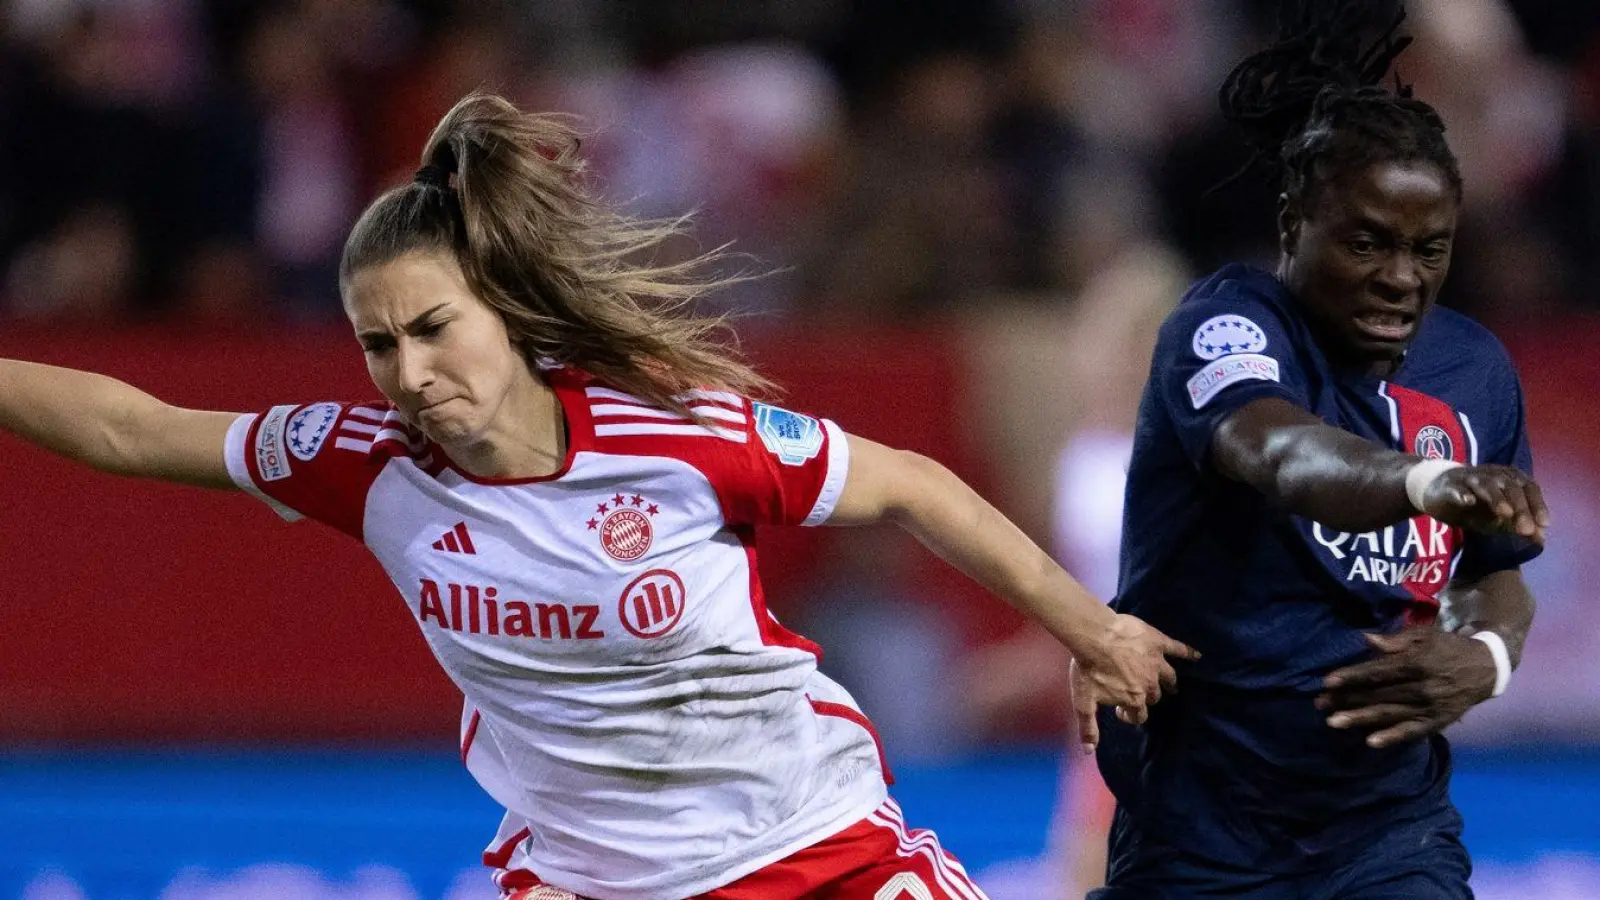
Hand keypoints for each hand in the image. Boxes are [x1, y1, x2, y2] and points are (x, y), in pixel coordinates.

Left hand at [1070, 614, 1198, 752]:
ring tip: (1170, 685)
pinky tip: (1197, 656)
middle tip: (1137, 691)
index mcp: (1134, 699)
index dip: (1129, 715)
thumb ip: (1088, 727)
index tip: (1119, 710)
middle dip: (1147, 697)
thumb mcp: (1083, 701)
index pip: (1139, 715)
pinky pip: (1178, 649)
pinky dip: (1188, 653)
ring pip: (1169, 677)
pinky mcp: (1159, 643)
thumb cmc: (1088, 668)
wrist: (1094, 635)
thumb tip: (1089, 751)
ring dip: (1169, 682)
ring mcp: (1157, 663)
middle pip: (1154, 695)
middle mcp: (1150, 684)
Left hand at [1317, 629, 1496, 747]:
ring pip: (1389, 714)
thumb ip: (1395, 640)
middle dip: (1347, 699)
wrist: (1486, 667)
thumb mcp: (1424, 635)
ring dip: (1360, 719)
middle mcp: (1422, 687)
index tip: (1327, 681)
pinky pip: (1412, 731)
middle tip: (1320, 704)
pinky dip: (1392, 737)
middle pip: (1378, 694)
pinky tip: (1371, 742)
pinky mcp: (1438, 721)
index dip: (1352, 676)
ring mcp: (1430, 706)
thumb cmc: (1447, 647)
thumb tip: (1366, 640)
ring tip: (1333, 722)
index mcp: (1417, 662)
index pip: (1378, 672)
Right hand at [1420, 465, 1548, 543]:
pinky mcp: (1449, 485)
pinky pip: (1457, 488)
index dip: (1538, 504)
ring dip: (1497, 498)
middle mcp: (1492, 474)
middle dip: (1520, 507)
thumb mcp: (1498, 518)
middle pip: (1510, 486)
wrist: (1437, 493)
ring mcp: (1469, 478)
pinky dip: (1463, 494)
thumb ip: (1518, 525)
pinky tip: (1468, 502)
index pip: (1528, 487)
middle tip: (1525, 529)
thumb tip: (1541, 539)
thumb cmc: (1474, 506)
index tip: (1544, 524)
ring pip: (1486, 484)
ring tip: (1505, 514)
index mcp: (1508, 479)